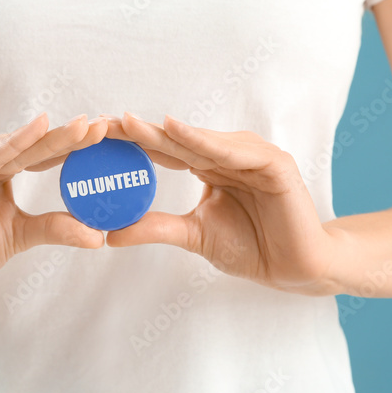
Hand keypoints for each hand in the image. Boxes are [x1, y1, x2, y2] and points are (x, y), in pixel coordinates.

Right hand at [0, 113, 107, 296]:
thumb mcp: (21, 234)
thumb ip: (55, 228)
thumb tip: (99, 237)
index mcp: (1, 164)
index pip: (45, 151)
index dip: (77, 145)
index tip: (111, 135)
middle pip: (36, 144)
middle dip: (73, 135)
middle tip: (108, 124)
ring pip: (18, 147)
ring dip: (52, 136)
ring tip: (85, 126)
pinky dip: (13, 143)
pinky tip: (38, 128)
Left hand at [103, 113, 345, 295]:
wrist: (294, 269)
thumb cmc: (250, 248)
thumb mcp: (193, 234)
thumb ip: (156, 227)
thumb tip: (111, 233)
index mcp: (209, 166)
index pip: (165, 150)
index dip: (132, 144)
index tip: (96, 139)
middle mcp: (227, 154)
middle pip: (177, 140)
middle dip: (139, 132)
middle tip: (103, 123)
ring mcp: (251, 155)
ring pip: (200, 140)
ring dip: (164, 132)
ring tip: (129, 124)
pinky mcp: (273, 163)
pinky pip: (232, 150)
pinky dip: (204, 140)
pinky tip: (176, 130)